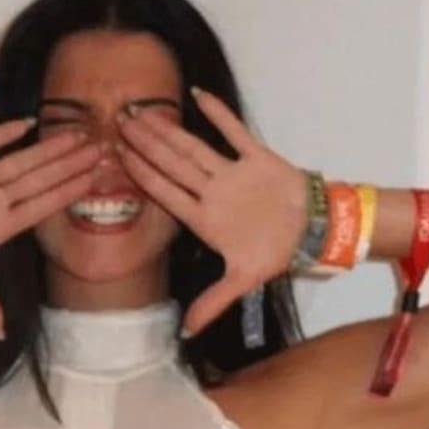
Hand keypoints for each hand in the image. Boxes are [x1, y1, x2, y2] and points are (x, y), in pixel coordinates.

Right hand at [0, 118, 102, 338]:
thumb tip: (0, 334)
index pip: (40, 207)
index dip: (67, 193)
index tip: (92, 180)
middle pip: (39, 180)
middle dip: (69, 165)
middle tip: (100, 149)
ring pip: (19, 161)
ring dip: (47, 149)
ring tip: (77, 135)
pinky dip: (1, 135)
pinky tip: (26, 123)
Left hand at [116, 89, 308, 337]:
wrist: (311, 232)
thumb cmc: (276, 253)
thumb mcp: (242, 281)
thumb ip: (213, 302)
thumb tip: (188, 333)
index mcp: (205, 219)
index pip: (167, 193)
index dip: (142, 175)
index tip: (118, 157)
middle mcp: (213, 193)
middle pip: (172, 165)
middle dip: (145, 145)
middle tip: (117, 123)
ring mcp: (232, 174)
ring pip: (194, 147)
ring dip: (169, 130)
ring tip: (142, 112)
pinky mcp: (256, 157)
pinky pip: (235, 131)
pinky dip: (218, 114)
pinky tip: (196, 95)